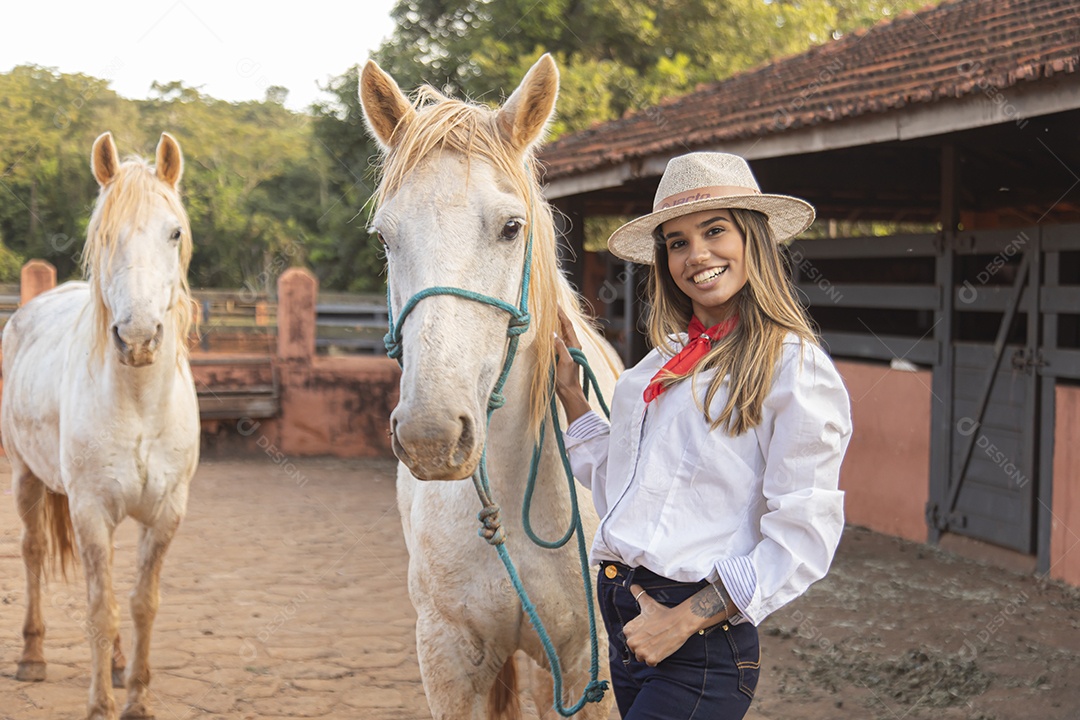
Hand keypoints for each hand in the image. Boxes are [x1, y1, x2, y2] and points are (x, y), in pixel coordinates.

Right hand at [553, 308, 590, 422]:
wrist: (569, 391)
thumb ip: (560, 347)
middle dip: (559, 315)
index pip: (567, 325)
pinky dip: (553, 332)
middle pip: (565, 326)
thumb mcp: (565, 361)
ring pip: (562, 332)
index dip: (561, 314)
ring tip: (549, 313)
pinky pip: (558, 340)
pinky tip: (548, 330)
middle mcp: (572, 345)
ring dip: (556, 322)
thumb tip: (553, 334)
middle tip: (551, 305)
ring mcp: (567, 350)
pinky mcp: (562, 355)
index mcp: (575, 345)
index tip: (555, 304)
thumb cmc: (568, 378)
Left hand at [623, 584, 696, 666]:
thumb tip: (632, 585)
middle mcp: (631, 642)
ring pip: (642, 657)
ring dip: (650, 653)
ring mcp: (641, 651)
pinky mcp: (651, 659)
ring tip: (658, 642)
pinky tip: (661, 649)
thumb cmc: (662, 613)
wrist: (678, 623)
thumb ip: (638, 594)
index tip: (649, 630)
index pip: (630, 638)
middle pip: (635, 649)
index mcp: (628, 630)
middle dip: (644, 645)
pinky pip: (650, 663)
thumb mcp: (647, 603)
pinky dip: (656, 659)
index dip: (641, 635)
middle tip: (655, 636)